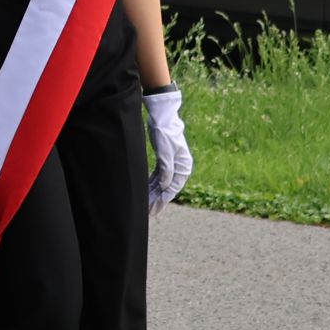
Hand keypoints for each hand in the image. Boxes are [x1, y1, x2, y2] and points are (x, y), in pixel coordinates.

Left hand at [144, 86, 192, 209]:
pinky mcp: (163, 158)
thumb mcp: (165, 152)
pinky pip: (157, 175)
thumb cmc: (165, 133)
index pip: (172, 187)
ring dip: (153, 192)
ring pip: (161, 182)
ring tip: (146, 204)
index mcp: (183, 165)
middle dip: (157, 199)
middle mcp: (179, 165)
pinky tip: (146, 190)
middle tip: (148, 212)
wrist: (162, 117)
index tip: (155, 210)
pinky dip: (152, 183)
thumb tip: (164, 186)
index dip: (163, 200)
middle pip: (167, 187)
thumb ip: (166, 170)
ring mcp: (171, 162)